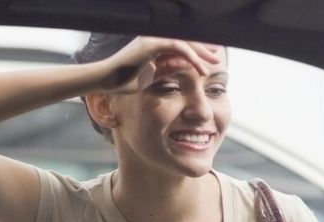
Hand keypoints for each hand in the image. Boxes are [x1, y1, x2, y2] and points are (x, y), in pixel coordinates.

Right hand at [97, 37, 222, 93]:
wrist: (106, 80)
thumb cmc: (124, 80)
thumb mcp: (153, 75)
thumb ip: (168, 68)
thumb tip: (186, 65)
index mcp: (154, 44)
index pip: (180, 44)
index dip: (197, 49)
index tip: (210, 56)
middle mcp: (154, 38)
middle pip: (184, 40)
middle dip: (203, 47)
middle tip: (218, 55)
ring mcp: (152, 39)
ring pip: (183, 42)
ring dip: (200, 53)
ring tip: (213, 62)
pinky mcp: (151, 44)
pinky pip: (176, 47)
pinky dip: (190, 57)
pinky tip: (199, 67)